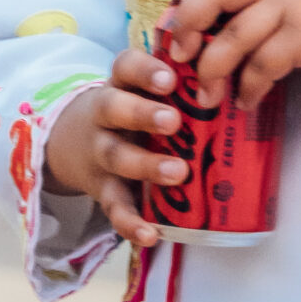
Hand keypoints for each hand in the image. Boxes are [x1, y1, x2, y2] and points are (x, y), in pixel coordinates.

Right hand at [42, 46, 187, 248]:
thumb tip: (231, 73)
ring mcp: (100, 153)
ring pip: (115, 156)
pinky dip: (130, 223)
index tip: (170, 78)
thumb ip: (177, 81)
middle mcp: (104, 116)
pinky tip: (151, 234)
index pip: (125, 67)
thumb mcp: (140, 89)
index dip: (145, 71)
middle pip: (113, 108)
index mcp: (120, 84)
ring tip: (178, 172)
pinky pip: (114, 207)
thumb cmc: (128, 109)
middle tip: (173, 121)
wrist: (69, 141)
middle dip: (142, 115)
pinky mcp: (102, 189)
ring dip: (145, 165)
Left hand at [156, 0, 300, 112]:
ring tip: (208, 97)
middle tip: (177, 54)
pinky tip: (247, 103)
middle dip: (188, 24)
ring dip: (213, 72)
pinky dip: (248, 89)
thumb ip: (265, 2)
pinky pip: (262, 66)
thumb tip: (220, 27)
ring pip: (233, 37)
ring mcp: (293, 5)